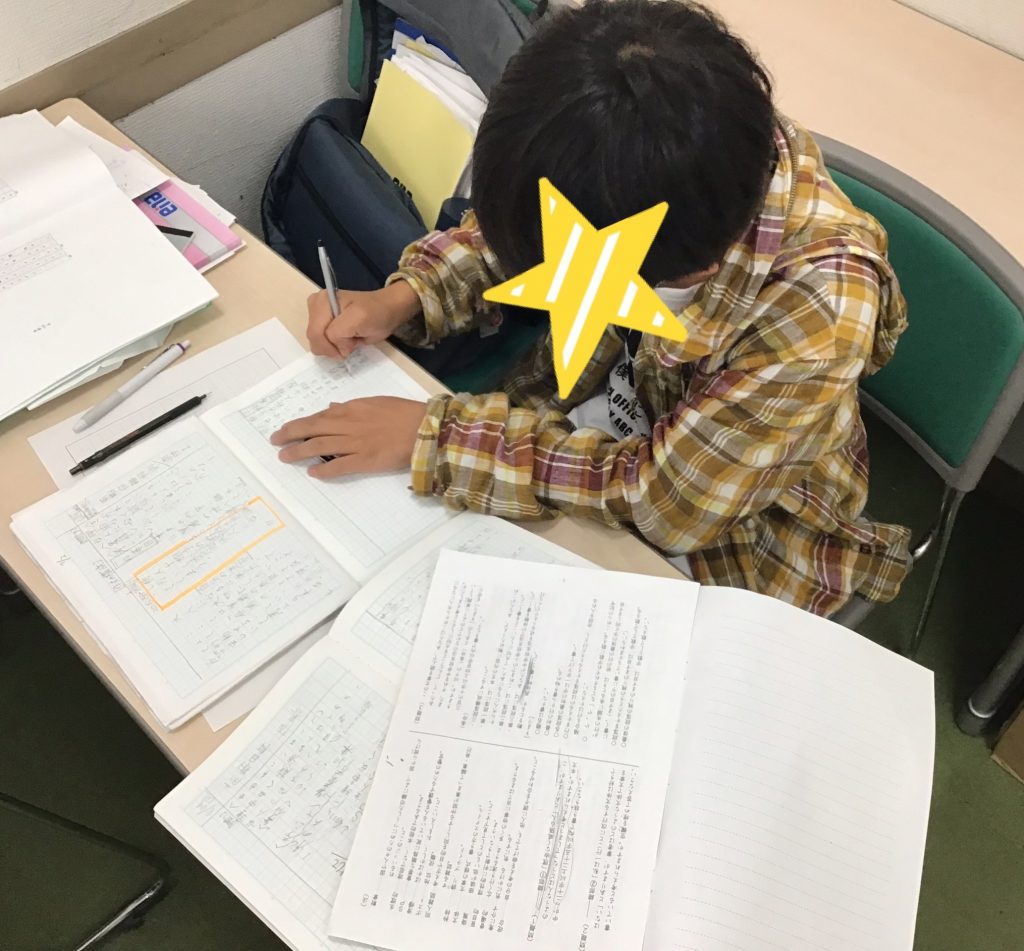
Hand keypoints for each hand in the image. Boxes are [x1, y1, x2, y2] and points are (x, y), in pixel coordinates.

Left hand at [270, 397, 426, 477]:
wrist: (425, 428)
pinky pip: (339, 466)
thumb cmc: (404, 413)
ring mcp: (355, 444)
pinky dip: (325, 470)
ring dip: (299, 452)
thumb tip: (332, 409)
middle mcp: (348, 424)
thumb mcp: (375, 402)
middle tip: (275, 442)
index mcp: (351, 409)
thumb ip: (351, 407)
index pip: (318, 417)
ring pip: (319, 447)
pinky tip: (313, 473)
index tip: (286, 430)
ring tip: (285, 457)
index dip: (299, 424)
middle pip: (312, 430)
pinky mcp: (365, 460)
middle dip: (290, 436)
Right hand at [306, 282, 421, 357]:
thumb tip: (338, 349)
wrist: (386, 309)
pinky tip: (345, 338)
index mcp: (323, 301)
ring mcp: (318, 314)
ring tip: (350, 337)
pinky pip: (321, 342)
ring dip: (334, 346)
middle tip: (351, 342)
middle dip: (332, 346)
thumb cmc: (376, 313)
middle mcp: (315, 305)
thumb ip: (339, 334)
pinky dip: (333, 345)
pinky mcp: (323, 323)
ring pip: (317, 342)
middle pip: (314, 338)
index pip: (316, 333)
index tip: (350, 347)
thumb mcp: (359, 320)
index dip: (332, 346)